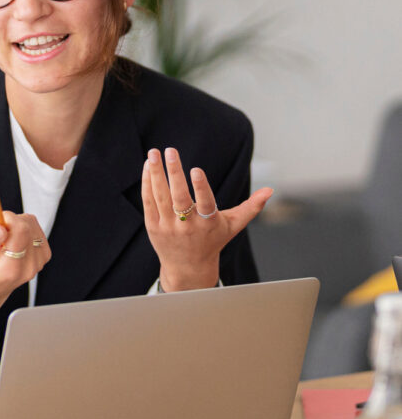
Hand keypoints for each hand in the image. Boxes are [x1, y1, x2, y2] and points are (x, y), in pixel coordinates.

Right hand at [0, 211, 50, 314]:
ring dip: (16, 225)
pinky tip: (11, 241)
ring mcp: (38, 263)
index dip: (8, 218)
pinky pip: (36, 230)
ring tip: (1, 240)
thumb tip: (0, 227)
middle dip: (9, 221)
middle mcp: (29, 267)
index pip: (21, 231)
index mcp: (11, 269)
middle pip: (28, 225)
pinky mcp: (42, 257)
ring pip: (33, 225)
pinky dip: (22, 230)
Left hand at [141, 147, 271, 292]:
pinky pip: (149, 201)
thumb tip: (270, 190)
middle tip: (169, 151)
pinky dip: (148, 183)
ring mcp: (168, 226)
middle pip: (179, 197)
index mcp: (208, 223)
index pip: (205, 204)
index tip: (196, 169)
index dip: (201, 187)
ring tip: (154, 152)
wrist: (188, 268)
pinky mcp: (153, 226)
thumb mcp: (233, 226)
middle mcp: (187, 226)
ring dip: (156, 173)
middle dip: (173, 173)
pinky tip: (148, 166)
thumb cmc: (212, 241)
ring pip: (160, 196)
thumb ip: (251, 207)